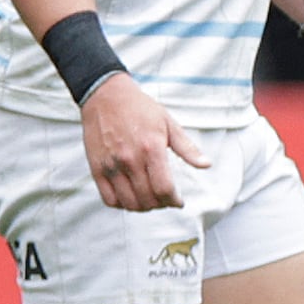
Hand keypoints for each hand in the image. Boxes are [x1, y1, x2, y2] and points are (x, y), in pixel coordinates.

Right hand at [81, 72, 204, 211]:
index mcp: (151, 148)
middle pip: (148, 199)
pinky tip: (130, 197)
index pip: (164, 188)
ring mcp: (111, 166)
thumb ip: (187, 148)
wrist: (106, 95)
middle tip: (165, 199)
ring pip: (129, 203)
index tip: (178, 201)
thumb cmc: (139, 108)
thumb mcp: (168, 123)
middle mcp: (130, 159)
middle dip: (161, 204)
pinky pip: (109, 199)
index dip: (174, 201)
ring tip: (149, 200)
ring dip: (143, 207)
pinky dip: (121, 205)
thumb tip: (206, 165)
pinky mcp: (97, 168)